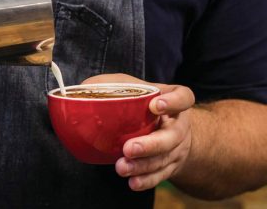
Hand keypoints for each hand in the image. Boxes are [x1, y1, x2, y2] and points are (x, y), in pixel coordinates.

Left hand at [82, 73, 195, 191]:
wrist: (170, 128)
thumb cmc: (143, 103)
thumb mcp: (131, 87)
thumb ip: (111, 85)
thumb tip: (82, 89)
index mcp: (172, 100)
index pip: (183, 97)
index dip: (173, 102)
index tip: (155, 106)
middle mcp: (178, 124)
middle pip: (172, 136)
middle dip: (151, 144)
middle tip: (129, 148)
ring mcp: (177, 147)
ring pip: (164, 158)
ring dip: (143, 166)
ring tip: (122, 167)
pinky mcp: (171, 165)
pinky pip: (161, 174)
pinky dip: (146, 180)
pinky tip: (132, 182)